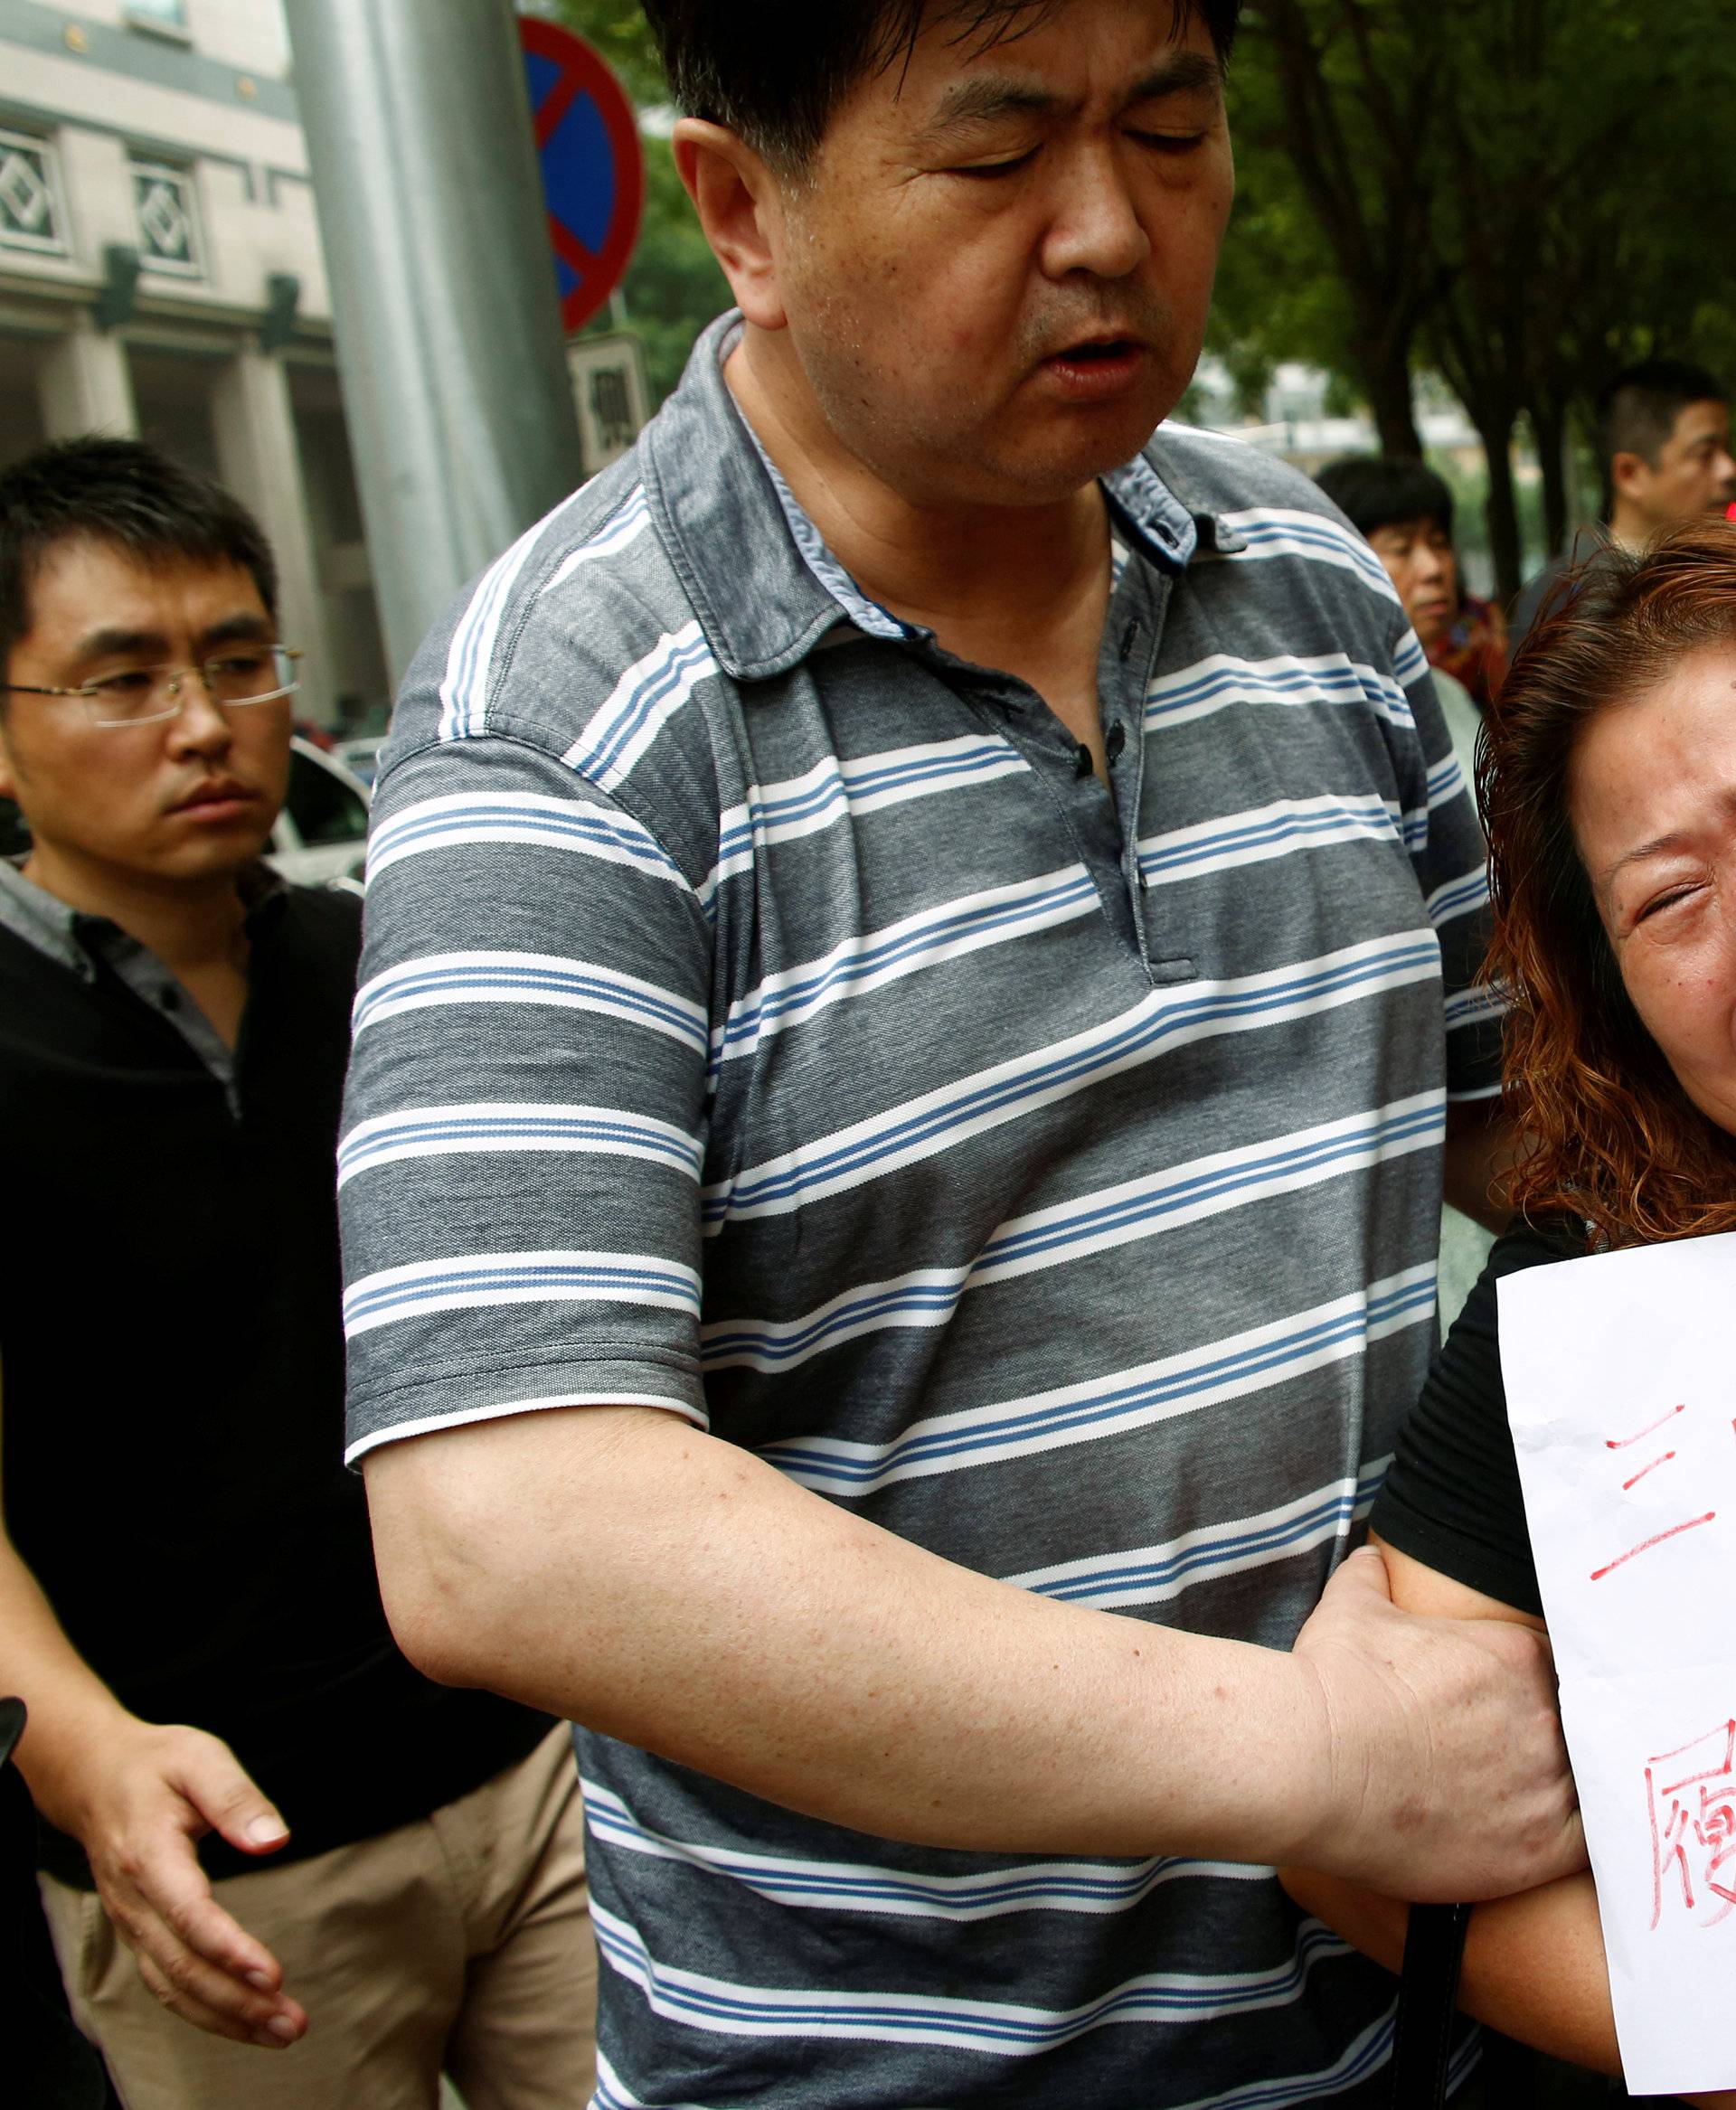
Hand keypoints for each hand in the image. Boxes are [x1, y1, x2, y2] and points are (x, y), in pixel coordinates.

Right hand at [61, 1719, 307, 2048]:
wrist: (96, 1778)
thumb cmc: (157, 1765)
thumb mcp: (200, 1759)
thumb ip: (237, 1798)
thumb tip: (275, 1840)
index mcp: (150, 1854)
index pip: (189, 1914)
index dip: (229, 1949)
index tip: (274, 1976)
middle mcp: (135, 1900)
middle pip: (183, 1966)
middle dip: (238, 2002)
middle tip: (292, 2024)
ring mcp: (133, 1922)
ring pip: (173, 1986)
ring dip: (227, 2018)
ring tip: (281, 2034)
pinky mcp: (141, 1933)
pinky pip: (168, 1984)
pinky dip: (206, 2012)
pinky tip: (245, 2023)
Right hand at [1289, 1546, 1584, 1901]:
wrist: (1312, 1763)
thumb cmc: (1334, 1683)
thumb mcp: (1350, 1610)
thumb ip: (1372, 1578)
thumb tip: (1371, 1559)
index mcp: (1517, 1656)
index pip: (1552, 1671)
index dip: (1528, 1691)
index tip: (1499, 1710)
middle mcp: (1547, 1716)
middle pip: (1577, 1728)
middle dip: (1542, 1741)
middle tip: (1501, 1759)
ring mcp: (1548, 1783)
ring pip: (1586, 1787)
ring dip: (1560, 1792)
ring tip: (1516, 1804)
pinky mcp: (1540, 1847)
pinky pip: (1589, 1846)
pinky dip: (1573, 1843)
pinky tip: (1537, 1839)